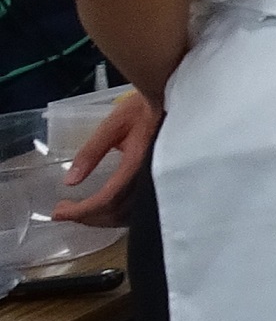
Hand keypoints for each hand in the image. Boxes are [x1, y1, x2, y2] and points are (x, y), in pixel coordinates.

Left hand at [56, 90, 157, 225]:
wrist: (172, 102)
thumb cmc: (143, 109)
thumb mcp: (113, 125)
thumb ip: (91, 152)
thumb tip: (70, 181)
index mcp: (136, 165)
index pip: (106, 199)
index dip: (81, 211)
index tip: (58, 212)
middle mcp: (149, 179)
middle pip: (115, 213)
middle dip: (86, 217)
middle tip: (63, 211)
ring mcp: (156, 184)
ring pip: (126, 215)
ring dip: (100, 219)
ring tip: (80, 211)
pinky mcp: (159, 183)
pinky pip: (136, 210)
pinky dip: (115, 214)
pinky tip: (104, 208)